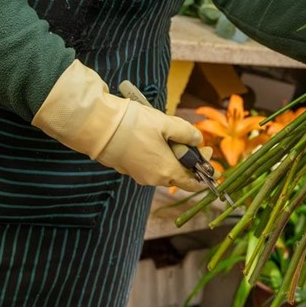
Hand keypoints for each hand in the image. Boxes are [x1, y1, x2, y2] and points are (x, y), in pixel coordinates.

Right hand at [32, 60, 208, 190]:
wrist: (98, 126)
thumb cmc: (134, 124)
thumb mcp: (167, 123)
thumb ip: (187, 133)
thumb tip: (198, 140)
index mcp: (166, 171)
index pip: (193, 182)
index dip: (204, 170)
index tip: (207, 152)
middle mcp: (152, 179)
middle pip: (177, 174)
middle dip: (187, 158)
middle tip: (191, 140)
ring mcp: (137, 174)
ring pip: (162, 168)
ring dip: (171, 155)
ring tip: (170, 134)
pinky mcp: (126, 168)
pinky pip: (148, 164)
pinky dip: (155, 154)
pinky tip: (153, 137)